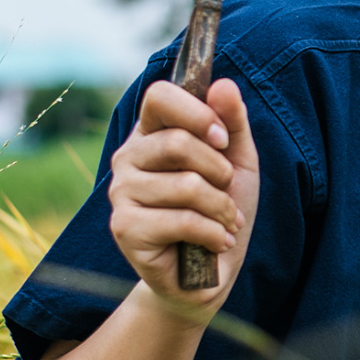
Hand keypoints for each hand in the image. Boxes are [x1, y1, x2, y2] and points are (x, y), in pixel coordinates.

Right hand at [107, 77, 258, 306]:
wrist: (211, 274)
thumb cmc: (221, 211)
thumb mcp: (238, 162)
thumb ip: (232, 122)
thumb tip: (223, 85)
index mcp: (151, 134)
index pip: (159, 96)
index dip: (196, 112)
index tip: (221, 138)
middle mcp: (128, 159)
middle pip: (176, 141)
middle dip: (219, 170)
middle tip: (226, 191)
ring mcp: (121, 194)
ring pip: (185, 184)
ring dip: (221, 208)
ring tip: (225, 221)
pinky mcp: (125, 228)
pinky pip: (183, 220)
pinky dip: (214, 233)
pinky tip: (216, 242)